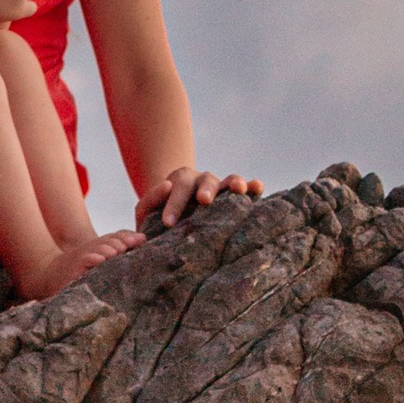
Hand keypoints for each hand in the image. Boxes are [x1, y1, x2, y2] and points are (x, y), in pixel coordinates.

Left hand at [134, 165, 263, 233]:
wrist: (174, 218)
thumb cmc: (157, 217)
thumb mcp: (146, 211)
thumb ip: (149, 202)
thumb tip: (165, 190)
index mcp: (179, 182)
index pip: (177, 189)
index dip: (174, 204)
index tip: (169, 223)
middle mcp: (201, 181)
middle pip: (205, 180)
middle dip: (205, 189)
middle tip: (203, 201)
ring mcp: (220, 188)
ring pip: (228, 180)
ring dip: (234, 183)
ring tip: (240, 190)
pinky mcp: (236, 198)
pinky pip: (247, 189)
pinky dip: (253, 186)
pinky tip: (258, 186)